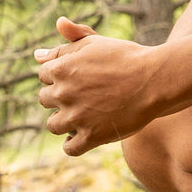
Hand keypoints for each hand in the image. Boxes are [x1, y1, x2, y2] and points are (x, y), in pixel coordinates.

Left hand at [35, 17, 159, 156]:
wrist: (155, 80)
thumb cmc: (127, 58)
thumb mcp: (95, 43)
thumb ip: (66, 44)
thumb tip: (36, 54)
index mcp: (61, 68)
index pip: (44, 75)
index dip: (60, 76)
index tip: (78, 78)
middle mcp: (63, 93)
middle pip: (45, 100)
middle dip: (60, 98)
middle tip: (83, 96)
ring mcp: (76, 117)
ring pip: (53, 126)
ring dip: (64, 121)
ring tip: (83, 116)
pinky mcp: (91, 137)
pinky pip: (70, 148)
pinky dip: (74, 144)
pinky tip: (86, 136)